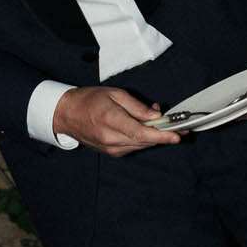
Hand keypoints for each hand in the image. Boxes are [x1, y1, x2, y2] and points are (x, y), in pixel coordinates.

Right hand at [52, 84, 181, 154]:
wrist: (67, 114)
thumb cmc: (89, 100)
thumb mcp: (115, 94)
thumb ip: (137, 106)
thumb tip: (155, 116)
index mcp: (111, 120)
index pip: (141, 132)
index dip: (161, 136)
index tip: (177, 136)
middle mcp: (110, 138)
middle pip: (144, 141)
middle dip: (163, 136)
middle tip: (180, 129)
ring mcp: (109, 148)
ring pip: (140, 146)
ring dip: (153, 137)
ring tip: (161, 124)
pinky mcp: (110, 152)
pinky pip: (132, 148)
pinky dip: (142, 140)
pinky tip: (145, 130)